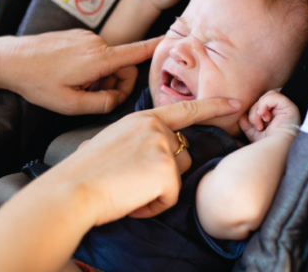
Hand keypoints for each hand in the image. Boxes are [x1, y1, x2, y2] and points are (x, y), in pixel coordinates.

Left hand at [0, 30, 161, 114]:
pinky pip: (95, 53)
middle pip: (123, 65)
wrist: (10, 59)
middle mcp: (96, 43)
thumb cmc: (37, 82)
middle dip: (116, 83)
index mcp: (98, 59)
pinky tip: (71, 76)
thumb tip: (116, 99)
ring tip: (77, 87)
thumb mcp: (70, 104)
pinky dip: (91, 68)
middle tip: (94, 97)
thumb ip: (101, 104)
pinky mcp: (77, 36)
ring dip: (101, 77)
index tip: (172, 40)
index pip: (136, 51)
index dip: (156, 47)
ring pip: (108, 61)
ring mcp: (86, 37)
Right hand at [60, 97, 240, 225]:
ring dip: (158, 189)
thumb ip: (135, 141)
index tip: (234, 102)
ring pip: (178, 176)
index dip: (213, 105)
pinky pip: (171, 197)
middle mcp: (156, 127)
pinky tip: (132, 200)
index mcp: (142, 118)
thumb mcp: (111, 142)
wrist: (72, 189)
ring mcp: (162, 146)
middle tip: (133, 181)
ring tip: (129, 190)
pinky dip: (153, 205)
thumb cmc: (86, 171)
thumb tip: (142, 157)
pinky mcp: (166, 169)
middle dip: (166, 172)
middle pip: (183, 154)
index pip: (185, 109)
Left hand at [238, 90, 300, 142]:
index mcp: (275, 114)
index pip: (261, 102)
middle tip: (257, 126)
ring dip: (258, 110)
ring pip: (266, 96)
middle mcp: (282, 109)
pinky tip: (264, 118)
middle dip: (254, 111)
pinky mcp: (290, 106)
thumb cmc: (267, 145)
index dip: (254, 111)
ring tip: (260, 125)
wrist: (275, 151)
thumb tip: (241, 115)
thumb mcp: (253, 133)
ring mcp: (287, 107)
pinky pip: (273, 96)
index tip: (254, 126)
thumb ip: (246, 123)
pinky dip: (264, 104)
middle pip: (262, 98)